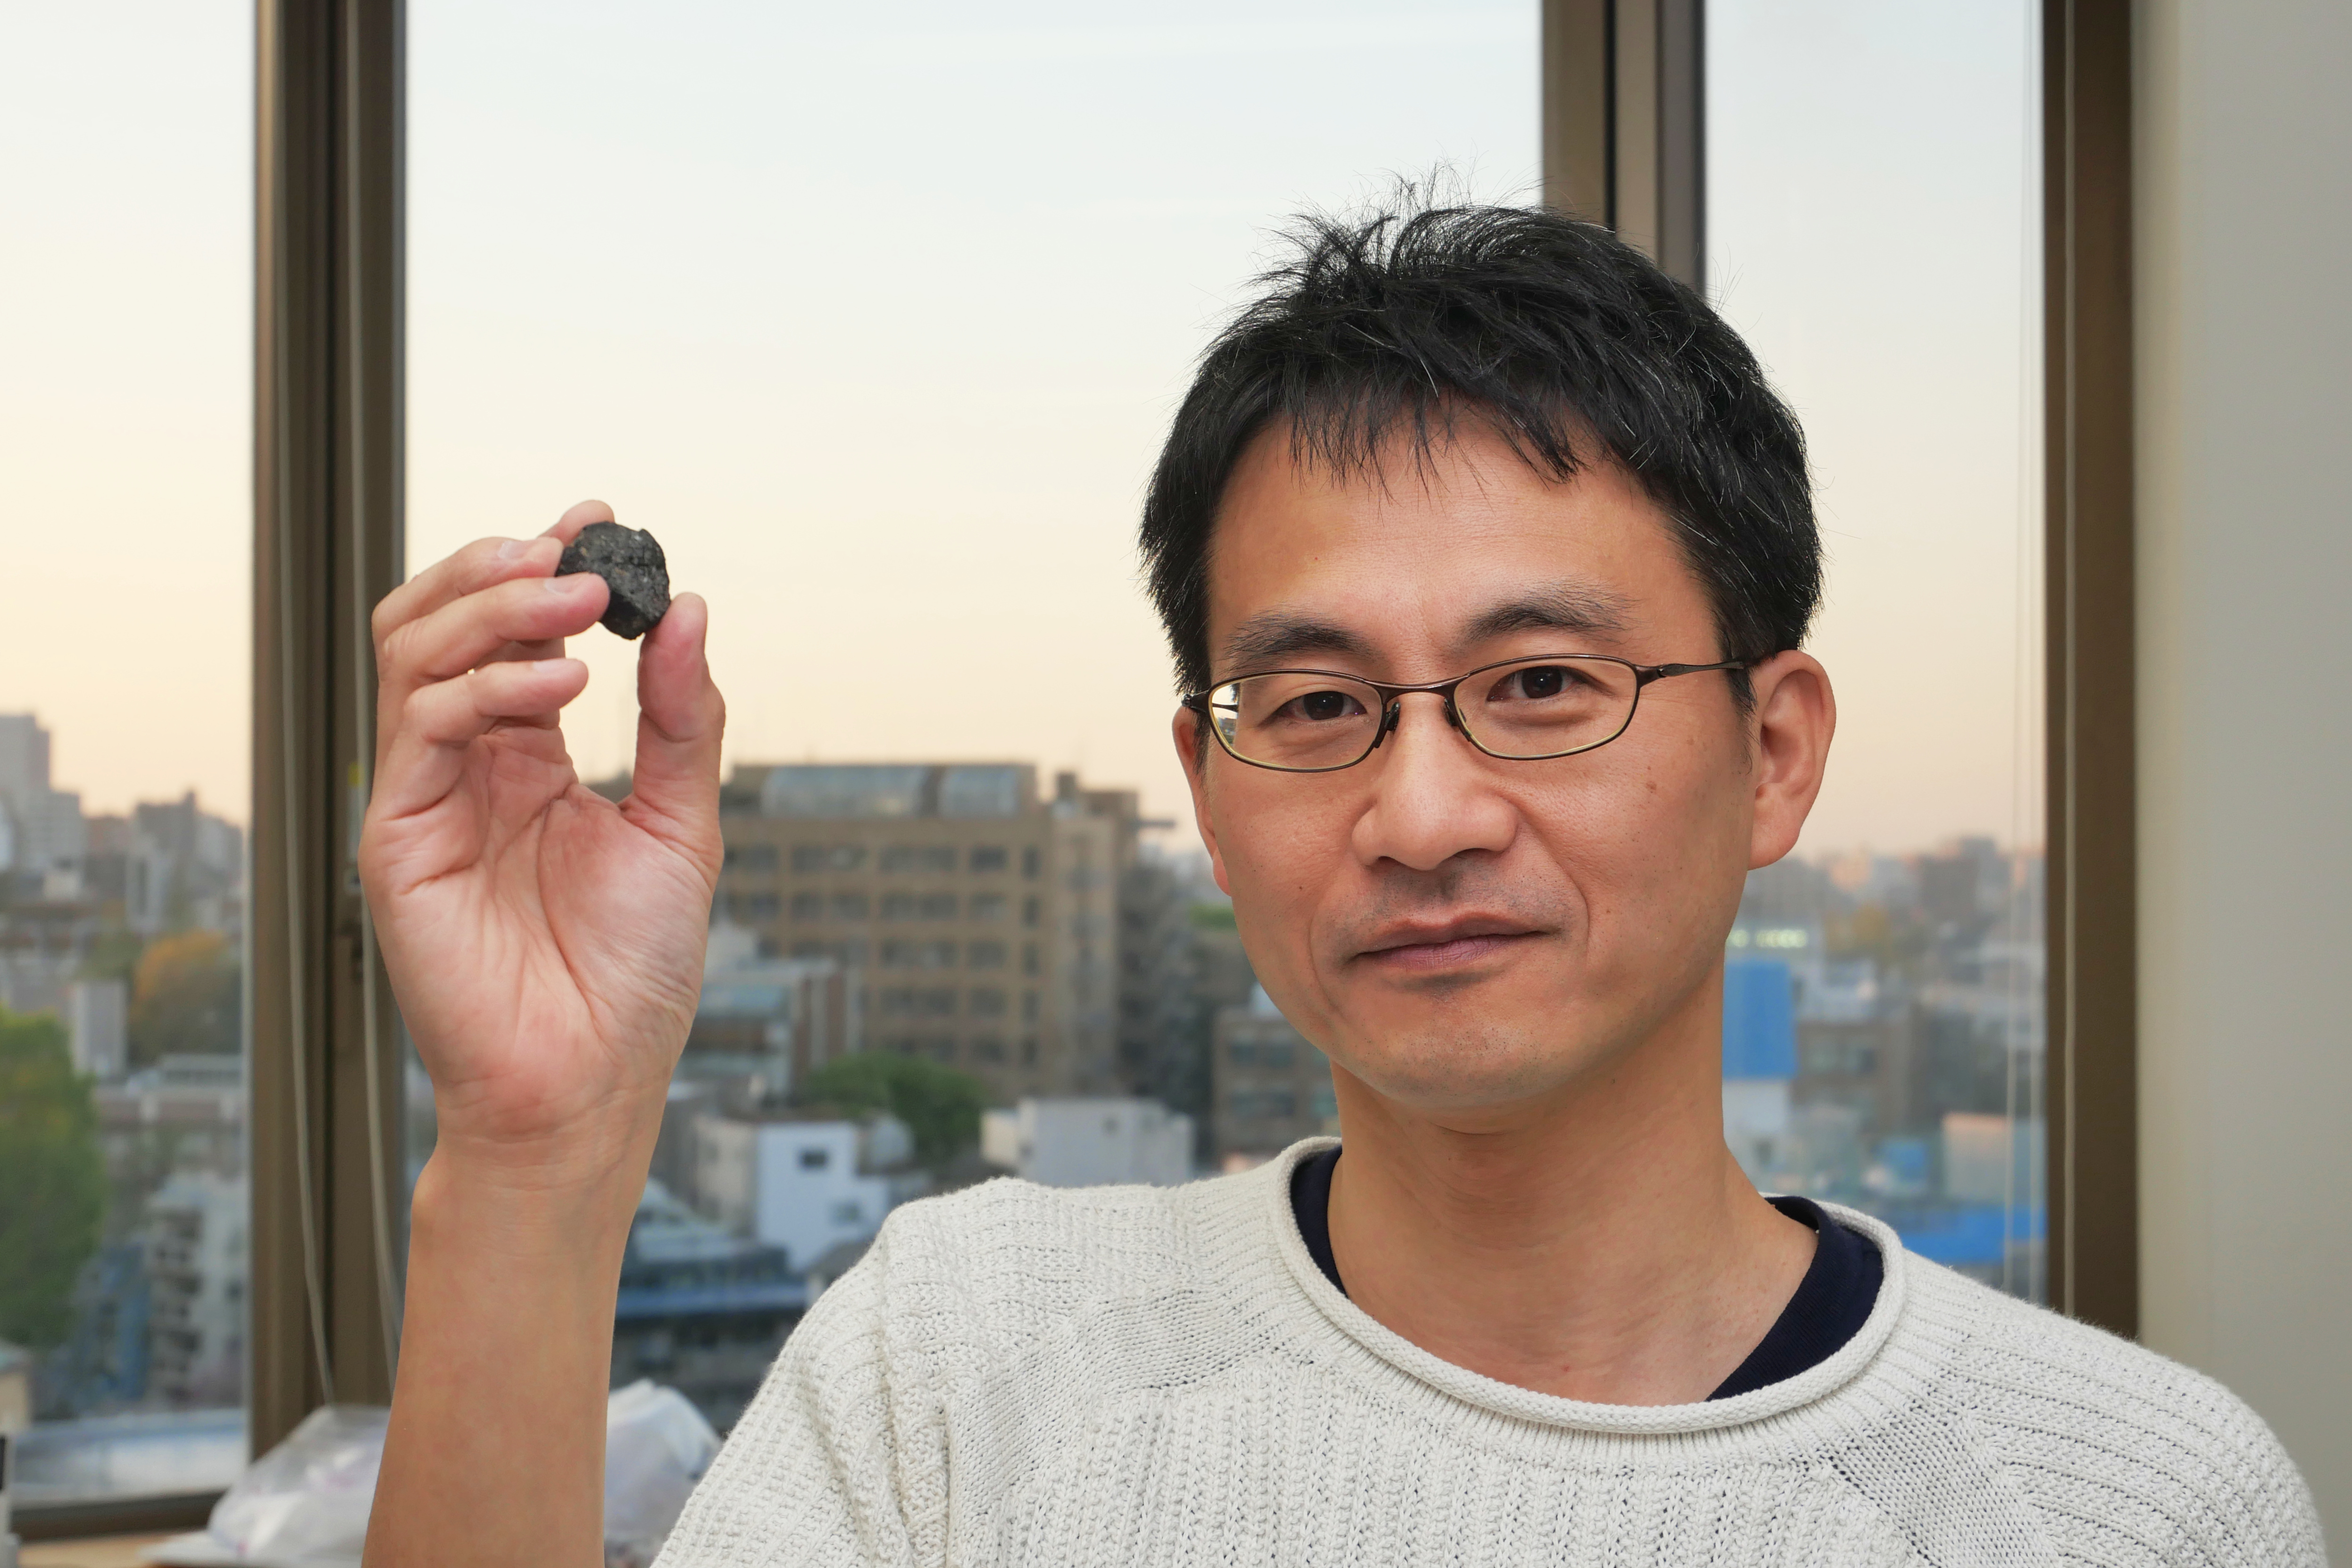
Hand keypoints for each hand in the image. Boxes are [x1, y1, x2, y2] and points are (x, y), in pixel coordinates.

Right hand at [359, 500, 724, 1189]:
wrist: (591, 1081)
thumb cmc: (633, 975)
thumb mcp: (684, 827)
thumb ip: (683, 721)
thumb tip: (687, 612)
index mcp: (528, 758)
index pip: (511, 632)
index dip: (544, 567)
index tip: (602, 522)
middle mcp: (468, 767)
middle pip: (439, 622)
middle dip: (503, 569)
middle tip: (576, 551)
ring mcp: (425, 797)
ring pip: (415, 654)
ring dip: (493, 608)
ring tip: (574, 600)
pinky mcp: (397, 838)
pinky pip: (418, 728)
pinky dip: (485, 687)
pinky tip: (559, 687)